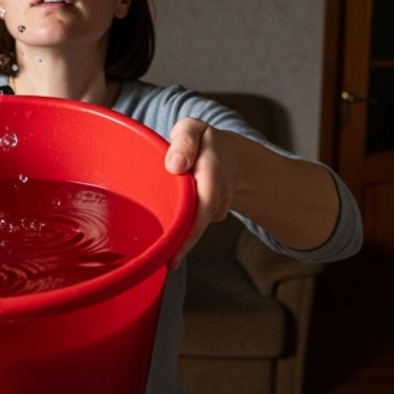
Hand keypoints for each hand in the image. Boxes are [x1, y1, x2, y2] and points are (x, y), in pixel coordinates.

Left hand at [164, 118, 242, 267]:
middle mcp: (220, 194)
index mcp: (213, 172)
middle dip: (182, 245)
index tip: (174, 254)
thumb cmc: (202, 142)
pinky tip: (170, 223)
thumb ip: (184, 141)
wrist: (229, 156)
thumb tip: (175, 165)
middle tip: (167, 264)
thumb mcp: (191, 129)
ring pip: (194, 224)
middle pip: (199, 224)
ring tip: (164, 234)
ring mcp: (217, 208)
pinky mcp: (210, 217)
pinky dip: (180, 226)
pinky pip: (193, 224)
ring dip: (178, 230)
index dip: (190, 232)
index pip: (204, 206)